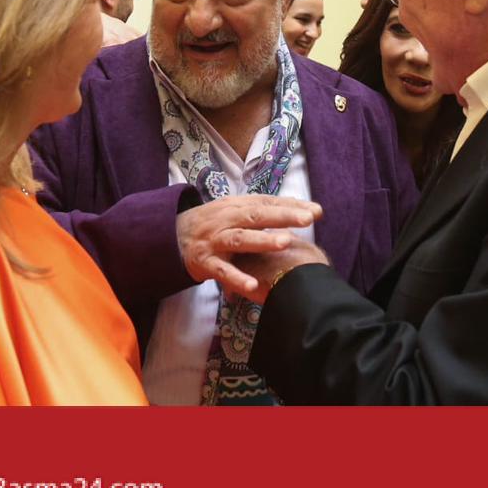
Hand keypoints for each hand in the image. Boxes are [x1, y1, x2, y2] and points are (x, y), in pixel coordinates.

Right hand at [176, 195, 321, 294]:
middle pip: (257, 216)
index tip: (317, 211)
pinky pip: (222, 271)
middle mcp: (226, 220)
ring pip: (240, 239)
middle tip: (308, 219)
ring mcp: (215, 241)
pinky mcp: (205, 263)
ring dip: (262, 241)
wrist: (171, 237)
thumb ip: (262, 210)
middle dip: (283, 217)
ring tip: (285, 242)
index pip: (266, 203)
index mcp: (236, 206)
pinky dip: (237, 278)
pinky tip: (253, 285)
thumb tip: (300, 207)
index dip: (291, 206)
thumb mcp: (234, 211)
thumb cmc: (213, 224)